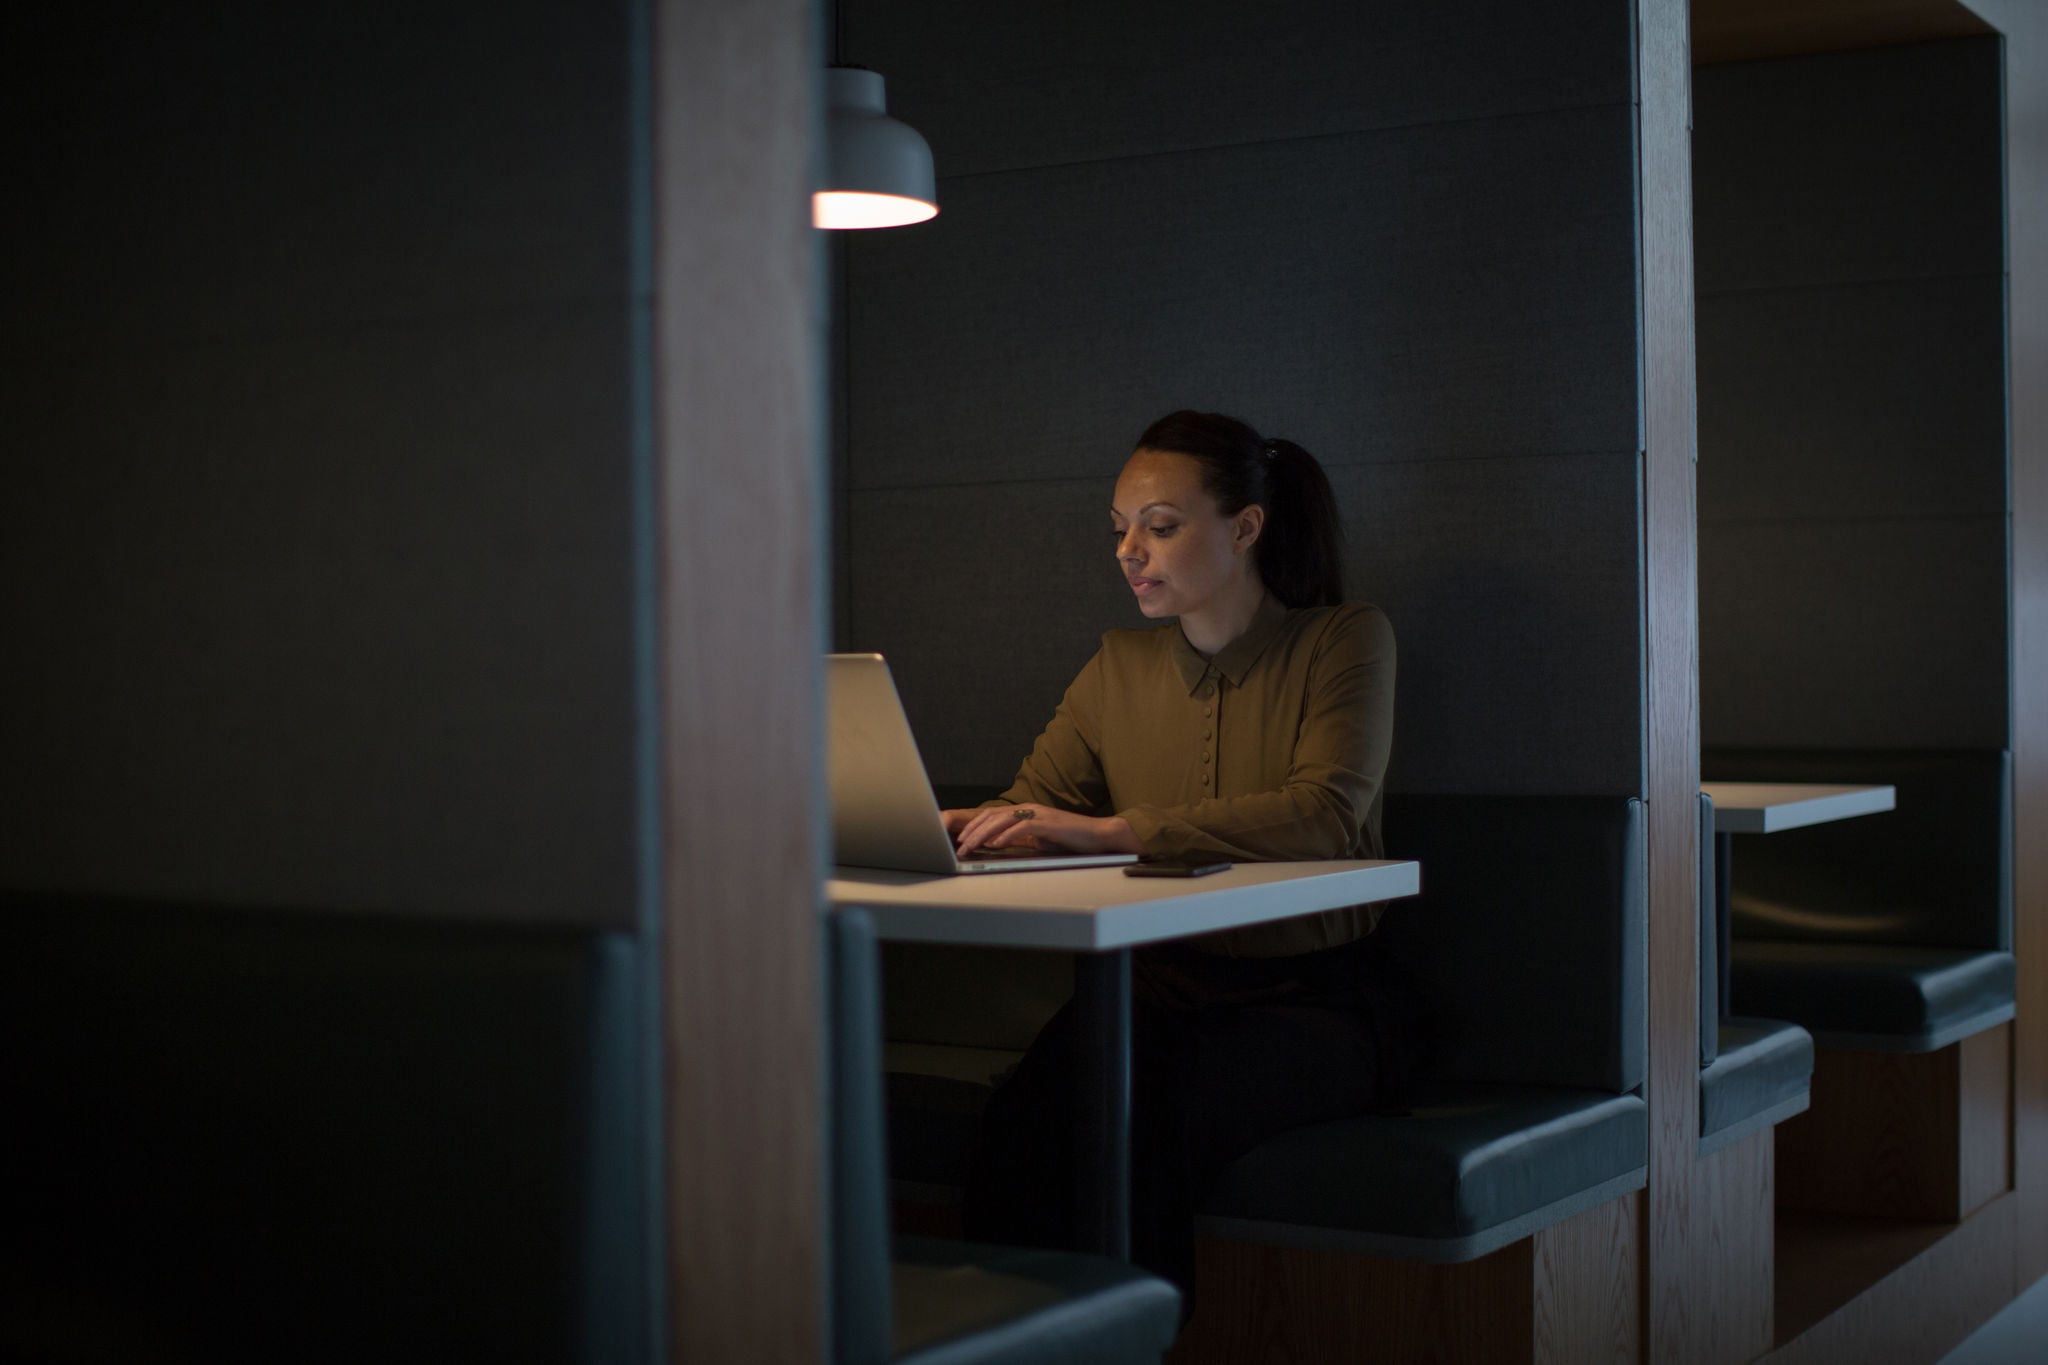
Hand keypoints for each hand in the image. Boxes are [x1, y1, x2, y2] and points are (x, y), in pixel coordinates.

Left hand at [947, 804, 1141, 856]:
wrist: (1098, 835)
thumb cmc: (1070, 839)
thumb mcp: (1040, 839)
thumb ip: (1020, 838)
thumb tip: (996, 844)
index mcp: (1025, 811)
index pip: (992, 815)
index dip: (974, 826)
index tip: (961, 839)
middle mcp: (1029, 809)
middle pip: (992, 816)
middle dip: (972, 831)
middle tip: (960, 846)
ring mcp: (1038, 814)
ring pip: (1003, 820)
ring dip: (983, 835)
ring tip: (971, 847)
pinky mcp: (1048, 823)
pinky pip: (1022, 828)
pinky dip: (1006, 835)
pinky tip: (995, 844)